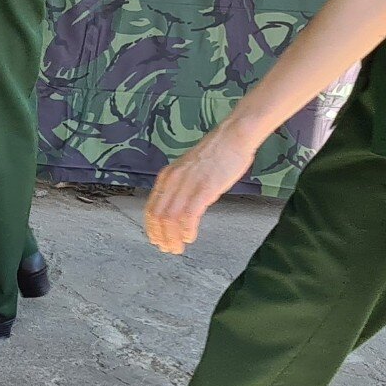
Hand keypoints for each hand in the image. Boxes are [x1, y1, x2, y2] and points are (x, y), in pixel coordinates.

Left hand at [142, 121, 264, 254]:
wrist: (233, 136)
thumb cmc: (217, 153)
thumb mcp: (189, 170)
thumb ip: (181, 186)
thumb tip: (179, 206)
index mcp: (167, 176)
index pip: (151, 207)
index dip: (151, 227)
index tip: (156, 239)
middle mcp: (172, 180)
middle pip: (157, 215)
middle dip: (160, 236)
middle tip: (167, 249)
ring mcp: (187, 184)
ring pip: (170, 218)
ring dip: (172, 236)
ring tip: (177, 247)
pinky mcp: (204, 188)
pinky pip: (189, 214)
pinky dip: (187, 229)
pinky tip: (189, 237)